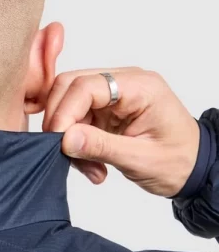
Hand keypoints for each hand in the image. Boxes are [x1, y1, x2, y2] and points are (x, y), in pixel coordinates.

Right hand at [42, 68, 200, 197]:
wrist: (193, 168)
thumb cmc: (178, 161)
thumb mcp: (140, 159)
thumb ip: (101, 147)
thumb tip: (65, 139)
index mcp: (140, 87)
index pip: (86, 85)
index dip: (65, 112)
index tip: (59, 141)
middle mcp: (125, 83)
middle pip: (70, 86)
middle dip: (61, 121)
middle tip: (64, 152)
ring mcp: (113, 96)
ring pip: (68, 104)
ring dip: (69, 136)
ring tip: (88, 166)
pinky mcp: (105, 110)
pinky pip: (75, 119)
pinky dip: (75, 143)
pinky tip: (91, 163)